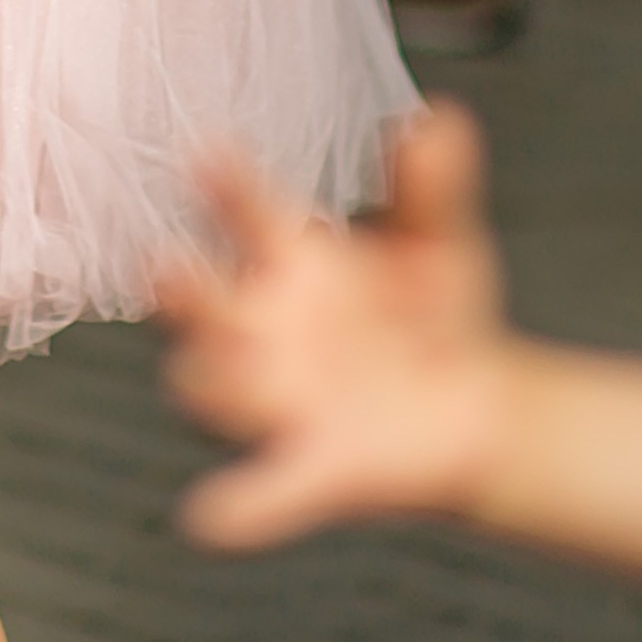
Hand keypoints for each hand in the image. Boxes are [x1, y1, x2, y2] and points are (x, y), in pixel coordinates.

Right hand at [157, 104, 510, 549]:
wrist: (480, 404)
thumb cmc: (434, 307)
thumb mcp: (442, 241)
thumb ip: (435, 187)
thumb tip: (440, 119)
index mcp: (287, 254)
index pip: (244, 208)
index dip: (223, 184)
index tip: (205, 153)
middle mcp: (262, 322)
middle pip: (195, 302)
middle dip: (177, 287)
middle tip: (161, 266)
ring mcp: (278, 397)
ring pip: (211, 389)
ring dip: (218, 380)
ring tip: (248, 367)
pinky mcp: (314, 468)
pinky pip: (265, 490)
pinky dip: (240, 507)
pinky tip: (209, 522)